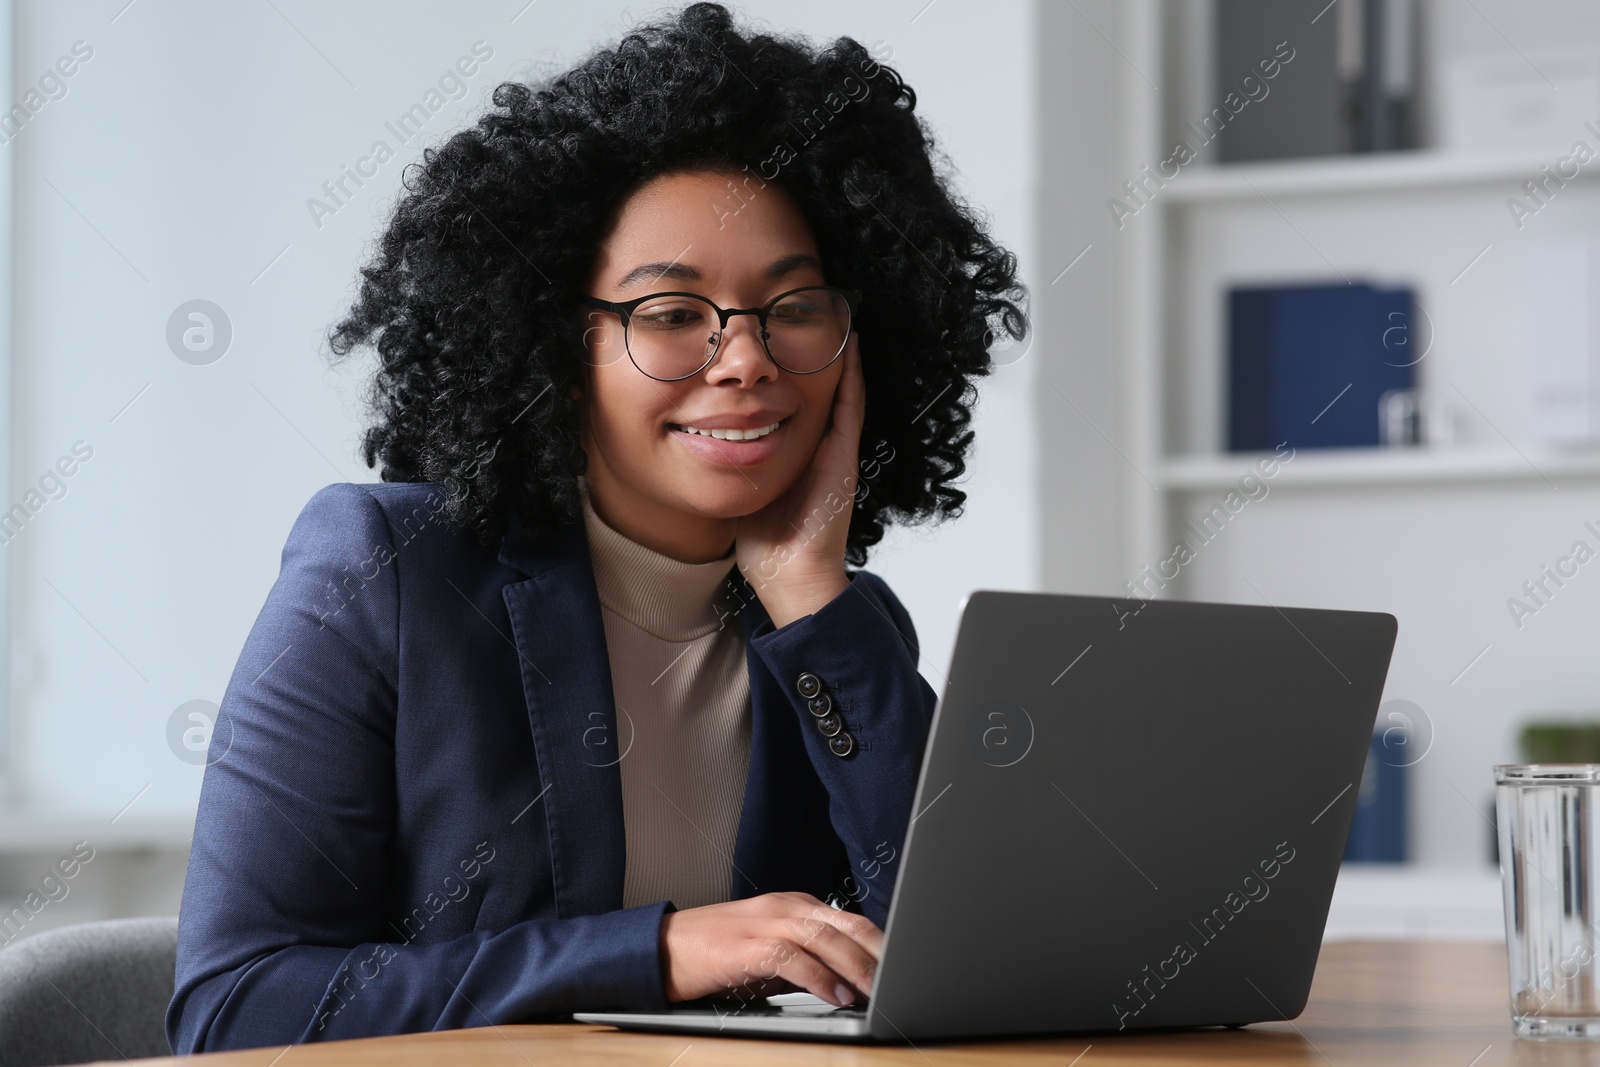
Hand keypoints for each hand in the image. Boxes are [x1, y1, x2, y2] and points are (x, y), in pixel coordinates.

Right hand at [659, 891, 882, 1006]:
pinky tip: (835, 996)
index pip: (848, 919)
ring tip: (876, 990)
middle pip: (845, 925)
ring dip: (855, 966)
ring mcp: (765, 924)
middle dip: (877, 952)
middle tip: (902, 977)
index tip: (901, 967)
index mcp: (793, 905)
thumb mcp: (769, 953)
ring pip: (823, 938)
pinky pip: (791, 959)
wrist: (661, 948)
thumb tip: (846, 983)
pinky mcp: (746, 947)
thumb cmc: (715, 953)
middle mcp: (784, 907)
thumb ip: (806, 961)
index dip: (878, 944)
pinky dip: (817, 977)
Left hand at [734, 333, 864, 627]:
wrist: (790, 576)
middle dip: (815, 362)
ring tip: (838, 322)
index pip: (796, 408)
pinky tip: (850, 348)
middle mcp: (820, 453)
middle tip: (812, 323)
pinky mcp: (843, 459)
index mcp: (798, 460)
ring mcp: (835, 454)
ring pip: (841, 395)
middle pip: (820, 396)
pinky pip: (850, 410)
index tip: (779, 349)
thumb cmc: (766, 547)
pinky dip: (852, 378)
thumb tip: (704, 442)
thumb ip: (733, 466)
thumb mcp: (743, 490)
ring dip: (841, 359)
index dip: (791, 378)